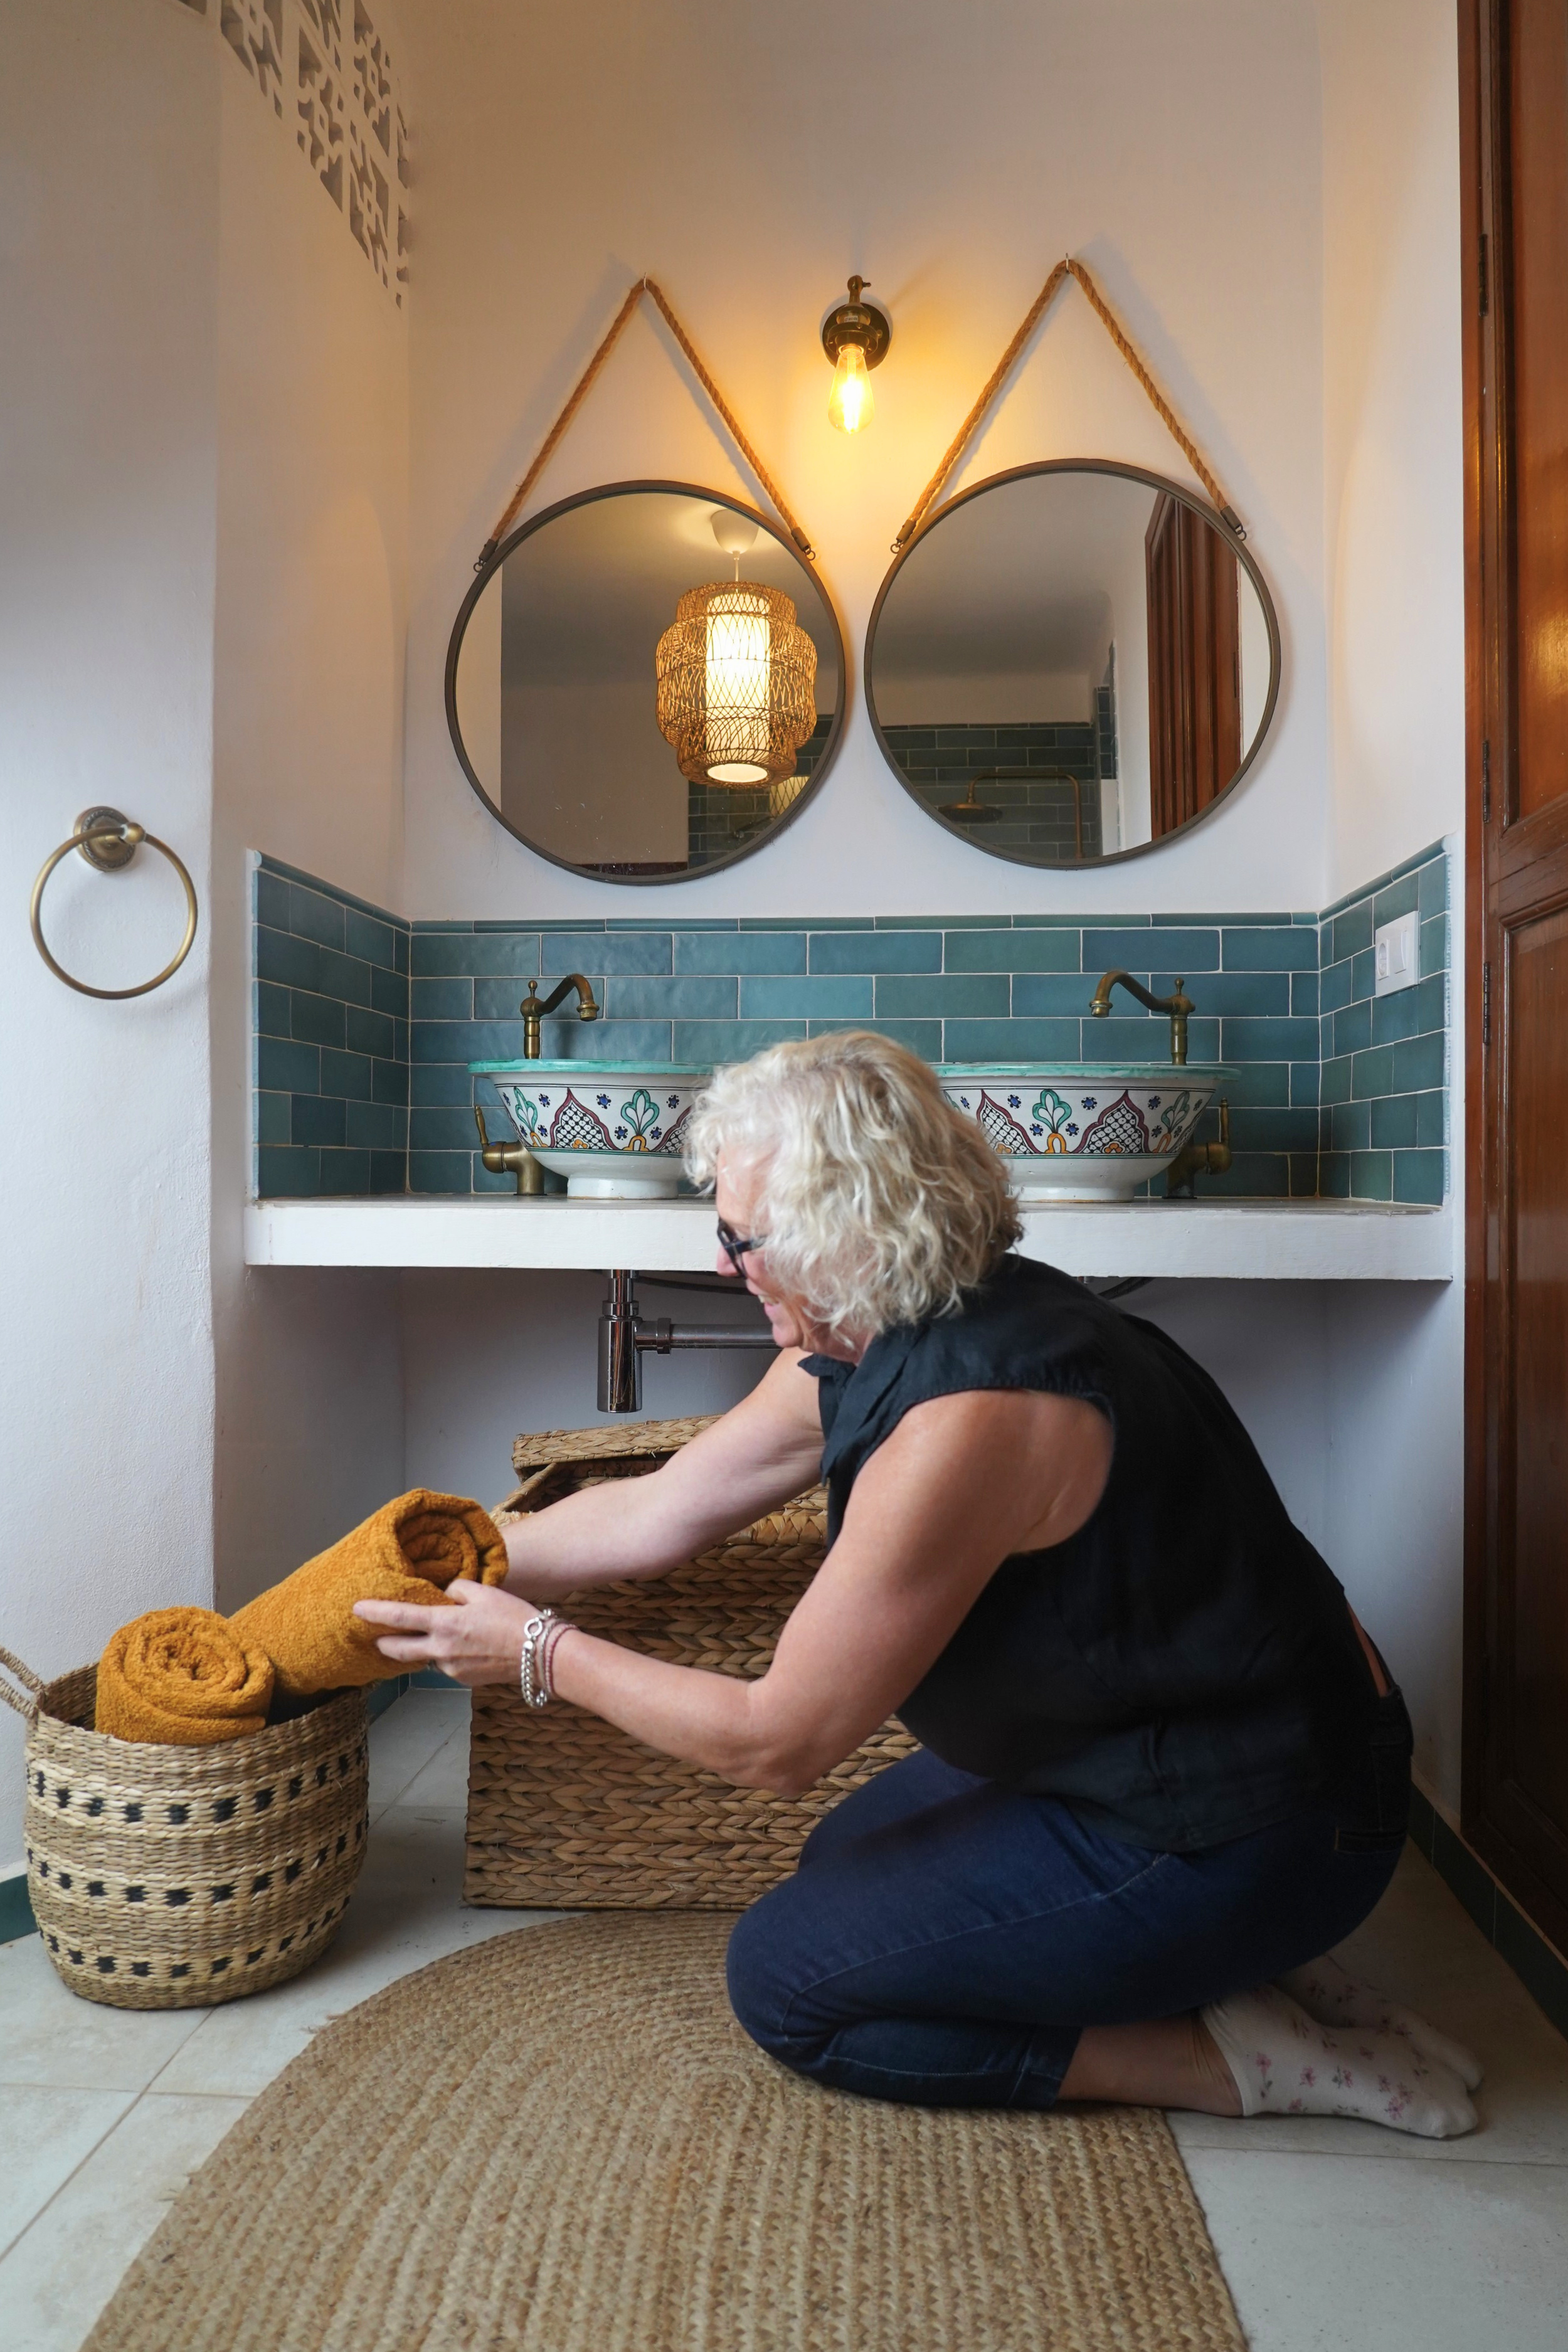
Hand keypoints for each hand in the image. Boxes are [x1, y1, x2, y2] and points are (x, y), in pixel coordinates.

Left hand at [353, 1580, 539, 1687]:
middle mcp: (441, 1649)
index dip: (375, 1612)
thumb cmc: (513, 1618)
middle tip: (376, 1637)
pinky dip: (447, 1655)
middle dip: (383, 1643)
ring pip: (425, 1657)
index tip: (357, 1608)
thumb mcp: (485, 1592)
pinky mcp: (462, 1680)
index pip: (400, 1616)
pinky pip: (445, 1665)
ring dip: (423, 1648)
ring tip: (439, 1636)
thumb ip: (457, 1590)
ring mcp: (450, 1668)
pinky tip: (466, 1647)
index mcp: (444, 1623)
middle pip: (398, 1649)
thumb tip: (444, 1595)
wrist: (538, 1654)